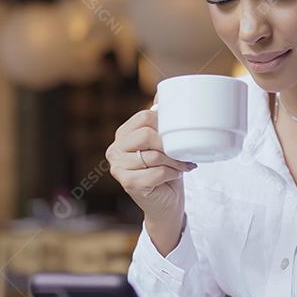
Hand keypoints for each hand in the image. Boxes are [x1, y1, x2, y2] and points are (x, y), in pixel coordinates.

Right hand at [105, 102, 195, 251]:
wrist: (166, 204)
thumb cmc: (165, 171)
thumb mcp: (164, 143)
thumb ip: (160, 121)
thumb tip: (164, 93)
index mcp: (122, 136)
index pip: (144, 117)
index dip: (165, 125)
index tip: (176, 135)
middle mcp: (114, 150)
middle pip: (147, 134)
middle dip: (169, 144)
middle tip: (181, 153)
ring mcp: (118, 168)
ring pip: (154, 155)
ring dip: (174, 161)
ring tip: (181, 165)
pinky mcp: (128, 184)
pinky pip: (157, 172)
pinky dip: (172, 173)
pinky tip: (175, 176)